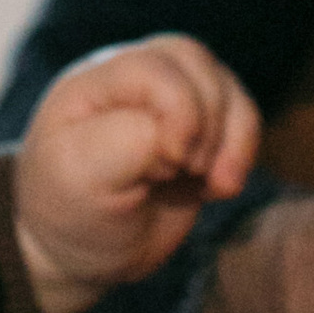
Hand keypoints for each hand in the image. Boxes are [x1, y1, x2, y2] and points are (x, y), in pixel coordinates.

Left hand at [13, 37, 261, 312]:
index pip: (152, 68)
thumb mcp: (81, 178)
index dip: (178, 110)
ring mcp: (168, 99)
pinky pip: (240, 116)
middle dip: (207, 121)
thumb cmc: (71, 210)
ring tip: (219, 185)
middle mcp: (132, 79)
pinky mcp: (199, 127)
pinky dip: (242, 150)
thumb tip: (182, 131)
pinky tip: (219, 187)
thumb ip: (129, 141)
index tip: (171, 165)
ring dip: (234, 136)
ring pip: (223, 84)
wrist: (84, 249)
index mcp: (94, 83)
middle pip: (194, 63)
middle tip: (190, 172)